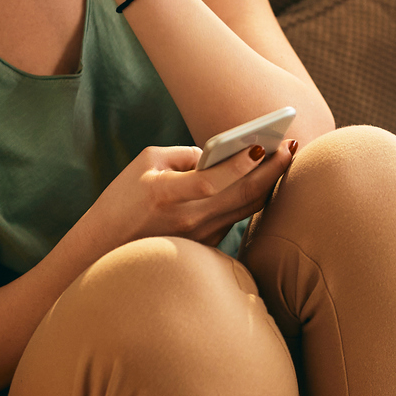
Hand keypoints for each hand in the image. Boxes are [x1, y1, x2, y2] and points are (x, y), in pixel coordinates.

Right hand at [89, 138, 298, 247]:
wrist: (104, 250)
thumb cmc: (122, 201)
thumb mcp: (145, 164)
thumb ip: (185, 155)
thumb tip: (221, 153)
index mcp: (165, 194)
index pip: (210, 181)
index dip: (240, 164)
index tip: (262, 145)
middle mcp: (187, 219)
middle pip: (242, 195)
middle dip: (272, 169)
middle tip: (292, 146)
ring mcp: (199, 237)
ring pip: (246, 207)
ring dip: (269, 182)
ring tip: (285, 158)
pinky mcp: (206, 246)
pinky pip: (236, 217)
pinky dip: (252, 196)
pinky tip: (265, 179)